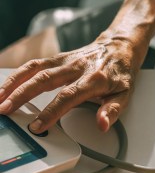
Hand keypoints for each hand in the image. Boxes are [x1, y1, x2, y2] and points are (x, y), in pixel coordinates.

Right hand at [0, 33, 143, 132]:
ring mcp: (65, 61)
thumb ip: (112, 111)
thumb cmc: (121, 73)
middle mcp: (76, 68)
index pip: (67, 97)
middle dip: (22, 96)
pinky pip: (35, 64)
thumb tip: (102, 125)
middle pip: (44, 80)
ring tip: (0, 98)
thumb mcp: (125, 95)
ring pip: (35, 69)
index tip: (37, 126)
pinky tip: (9, 83)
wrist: (120, 47)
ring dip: (14, 83)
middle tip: (6, 110)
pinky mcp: (59, 57)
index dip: (51, 112)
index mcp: (94, 80)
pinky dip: (19, 73)